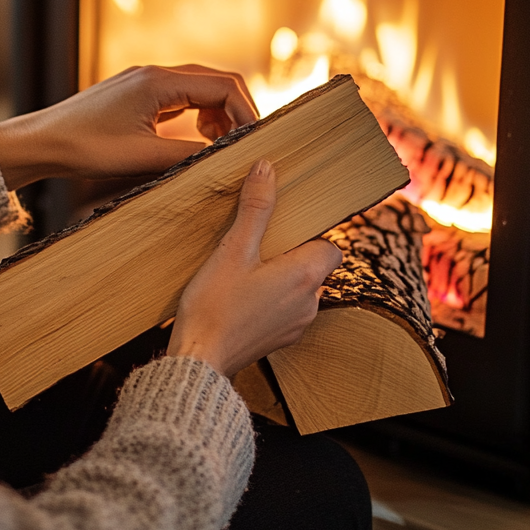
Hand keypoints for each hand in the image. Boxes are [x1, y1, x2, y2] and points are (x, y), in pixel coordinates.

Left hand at [0, 64, 257, 189]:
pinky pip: (182, 97)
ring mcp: (146, 82)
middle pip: (217, 81)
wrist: (42, 142)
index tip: (255, 140)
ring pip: (201, 88)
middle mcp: (156, 74)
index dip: (248, 111)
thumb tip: (226, 158)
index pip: (224, 85)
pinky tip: (196, 138)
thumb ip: (188, 155)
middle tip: (247, 144)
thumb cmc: (84, 148)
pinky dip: (199, 115)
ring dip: (220, 113)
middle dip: (238, 111)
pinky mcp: (138, 94)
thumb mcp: (142, 157)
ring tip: (221, 145)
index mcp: (159, 82)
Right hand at [166, 159, 341, 377]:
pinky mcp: (279, 340)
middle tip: (256, 246)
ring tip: (243, 271)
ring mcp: (296, 325)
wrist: (199, 360)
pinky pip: (285, 310)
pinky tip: (239, 296)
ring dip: (279, 278)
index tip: (282, 230)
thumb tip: (267, 169)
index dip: (309, 236)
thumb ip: (255, 208)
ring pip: (300, 290)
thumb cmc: (214, 306)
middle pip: (314, 267)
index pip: (330, 248)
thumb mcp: (233, 248)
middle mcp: (310, 303)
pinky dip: (269, 300)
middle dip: (290, 254)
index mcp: (305, 276)